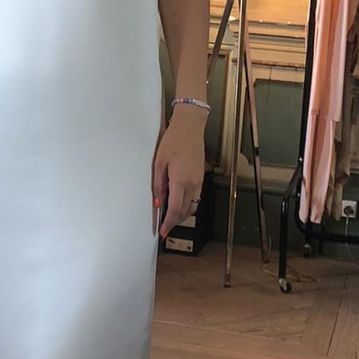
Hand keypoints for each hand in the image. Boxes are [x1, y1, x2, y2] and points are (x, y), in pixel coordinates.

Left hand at [152, 112, 205, 239]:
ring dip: (181, 214)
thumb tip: (157, 202)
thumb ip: (158, 184)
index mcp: (180, 181)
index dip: (168, 223)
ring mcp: (199, 181)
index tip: (163, 232)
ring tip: (170, 217)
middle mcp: (192, 184)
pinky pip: (195, 197)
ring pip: (192, 206)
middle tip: (164, 227)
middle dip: (174, 221)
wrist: (190, 127)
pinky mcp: (201, 177)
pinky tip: (178, 202)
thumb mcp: (159, 162)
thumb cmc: (173, 141)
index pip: (175, 210)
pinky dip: (187, 204)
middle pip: (184, 211)